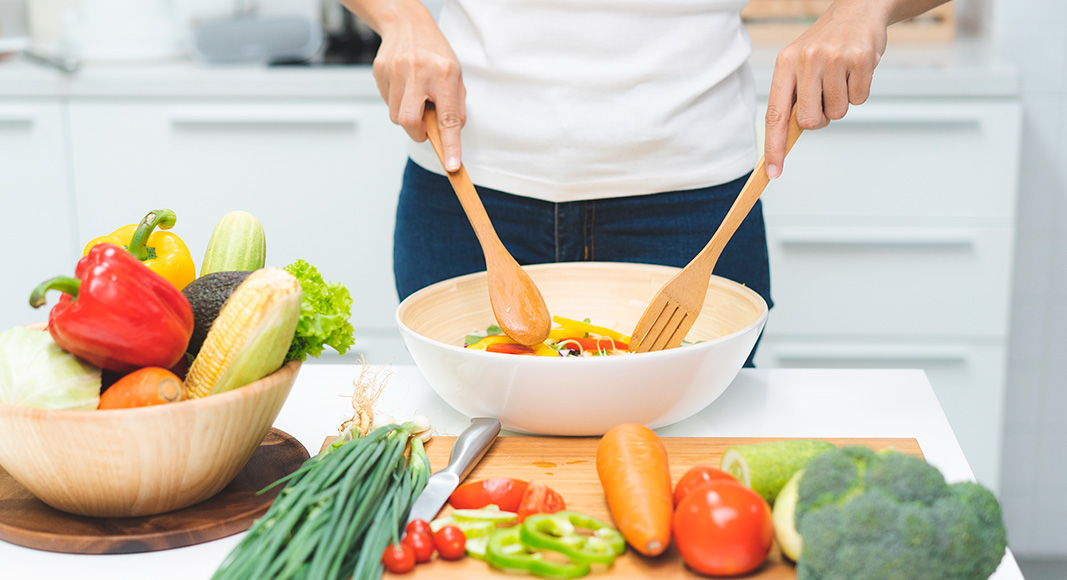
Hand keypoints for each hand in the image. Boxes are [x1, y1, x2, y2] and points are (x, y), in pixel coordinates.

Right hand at [371, 6, 465, 170]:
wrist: (407, 24)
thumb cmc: (436, 54)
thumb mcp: (456, 76)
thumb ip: (455, 107)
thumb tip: (451, 136)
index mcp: (444, 74)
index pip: (447, 118)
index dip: (450, 145)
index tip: (452, 166)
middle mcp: (418, 72)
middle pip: (409, 121)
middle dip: (417, 132)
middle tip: (424, 127)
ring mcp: (395, 71)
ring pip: (396, 115)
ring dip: (407, 116)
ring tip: (415, 97)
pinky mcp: (379, 71)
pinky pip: (387, 102)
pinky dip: (396, 102)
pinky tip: (403, 86)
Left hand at [763, 0, 888, 178]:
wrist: (858, 10)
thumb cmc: (825, 44)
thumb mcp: (799, 64)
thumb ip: (793, 97)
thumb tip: (786, 138)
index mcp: (785, 64)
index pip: (775, 115)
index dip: (773, 147)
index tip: (773, 172)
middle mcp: (806, 60)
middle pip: (810, 122)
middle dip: (820, 118)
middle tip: (825, 97)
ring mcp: (834, 59)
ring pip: (837, 113)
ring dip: (842, 102)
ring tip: (842, 77)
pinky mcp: (861, 59)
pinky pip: (860, 99)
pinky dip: (860, 91)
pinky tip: (856, 71)